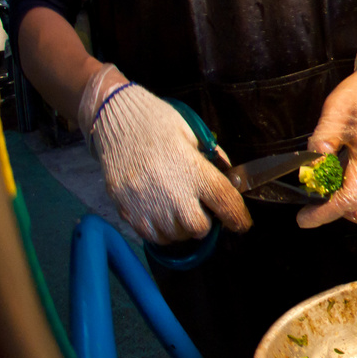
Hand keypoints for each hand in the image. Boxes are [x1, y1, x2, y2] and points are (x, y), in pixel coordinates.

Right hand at [78, 64, 251, 245]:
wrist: (114, 121)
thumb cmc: (157, 123)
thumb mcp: (193, 133)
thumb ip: (213, 158)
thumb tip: (230, 177)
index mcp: (193, 170)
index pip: (225, 202)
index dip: (238, 218)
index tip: (242, 224)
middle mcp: (172, 194)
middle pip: (199, 228)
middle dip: (206, 222)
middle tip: (202, 209)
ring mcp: (147, 206)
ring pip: (176, 236)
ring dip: (184, 228)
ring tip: (179, 209)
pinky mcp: (127, 213)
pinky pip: (152, 236)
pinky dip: (163, 231)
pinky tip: (162, 213)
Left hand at [300, 53, 356, 227]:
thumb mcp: (335, 111)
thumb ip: (321, 143)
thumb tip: (309, 172)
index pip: (349, 199)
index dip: (323, 214)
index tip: (303, 218)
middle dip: (340, 214)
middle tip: (318, 201)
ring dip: (349, 201)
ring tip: (330, 179)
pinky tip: (346, 168)